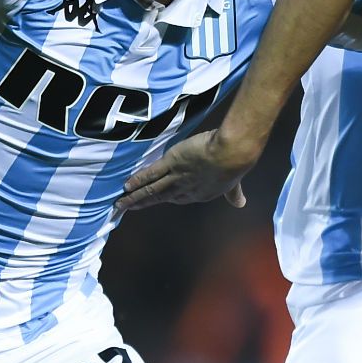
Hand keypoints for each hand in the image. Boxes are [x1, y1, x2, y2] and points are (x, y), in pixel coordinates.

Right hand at [116, 130, 257, 211]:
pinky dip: (139, 180)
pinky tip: (127, 185)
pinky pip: (152, 173)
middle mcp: (186, 189)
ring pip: (152, 189)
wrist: (232, 154)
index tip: (151, 201)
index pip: (177, 198)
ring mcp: (177, 176)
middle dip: (142, 203)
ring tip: (120, 203)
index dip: (164, 199)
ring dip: (135, 197)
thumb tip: (241, 204)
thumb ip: (234, 194)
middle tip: (125, 208)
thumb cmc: (236, 164)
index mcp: (199, 194)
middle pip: (159, 197)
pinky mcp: (172, 162)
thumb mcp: (234, 183)